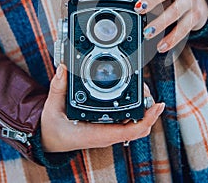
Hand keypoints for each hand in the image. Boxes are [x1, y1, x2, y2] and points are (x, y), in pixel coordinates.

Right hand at [41, 65, 164, 151]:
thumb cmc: (52, 128)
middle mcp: (107, 134)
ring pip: (135, 125)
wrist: (48, 139)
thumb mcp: (53, 107)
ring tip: (142, 90)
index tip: (158, 105)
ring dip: (143, 109)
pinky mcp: (106, 127)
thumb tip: (64, 68)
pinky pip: (127, 123)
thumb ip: (58, 87)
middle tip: (146, 88)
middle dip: (148, 108)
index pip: (131, 130)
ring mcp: (108, 131)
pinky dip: (136, 112)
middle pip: (139, 126)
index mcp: (97, 133)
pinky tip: (135, 98)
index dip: (148, 118)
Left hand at [134, 0, 207, 52]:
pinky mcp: (195, 17)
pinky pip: (183, 29)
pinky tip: (161, 46)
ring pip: (175, 12)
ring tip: (147, 33)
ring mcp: (190, 2)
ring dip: (160, 24)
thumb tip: (132, 0)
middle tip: (139, 9)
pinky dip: (172, 39)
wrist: (200, 0)